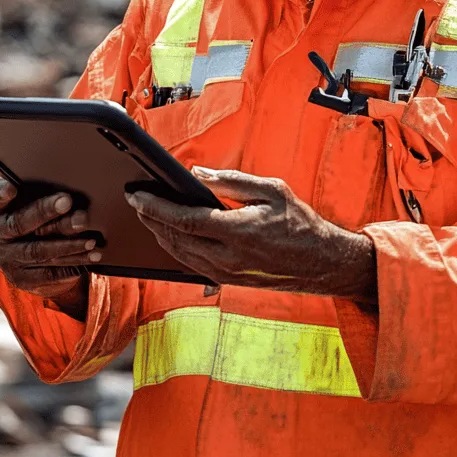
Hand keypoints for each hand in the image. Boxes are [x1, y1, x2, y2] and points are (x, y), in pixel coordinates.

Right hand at [0, 179, 99, 319]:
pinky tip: (90, 256)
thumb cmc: (28, 210)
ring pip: (37, 251)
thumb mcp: (26, 196)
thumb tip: (60, 166)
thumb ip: (35, 184)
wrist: (20, 248)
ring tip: (90, 237)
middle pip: (19, 224)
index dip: (1, 193)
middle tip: (67, 201)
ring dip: (66, 244)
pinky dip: (71, 265)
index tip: (11, 187)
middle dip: (45, 212)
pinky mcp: (20, 277)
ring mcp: (5, 258)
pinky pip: (48, 273)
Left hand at [125, 169, 376, 303]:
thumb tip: (197, 174)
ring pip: (179, 256)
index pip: (184, 220)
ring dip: (158, 235)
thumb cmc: (299, 222)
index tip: (137, 194)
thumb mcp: (272, 189)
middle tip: (135, 201)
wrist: (321, 262)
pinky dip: (174, 250)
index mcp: (238, 231)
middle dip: (150, 219)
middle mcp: (228, 257)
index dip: (155, 207)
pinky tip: (168, 237)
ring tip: (146, 215)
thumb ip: (232, 181)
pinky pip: (191, 266)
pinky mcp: (228, 281)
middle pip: (174, 239)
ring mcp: (226, 273)